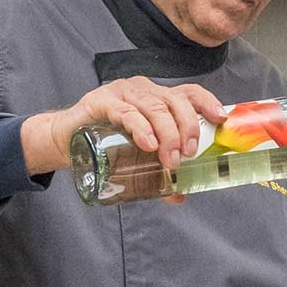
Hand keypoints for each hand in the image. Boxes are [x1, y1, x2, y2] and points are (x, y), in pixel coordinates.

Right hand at [21, 76, 225, 202]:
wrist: (65, 140)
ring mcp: (123, 92)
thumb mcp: (136, 156)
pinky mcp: (102, 101)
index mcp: (157, 98)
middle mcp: (144, 90)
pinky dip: (141, 128)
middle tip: (188, 154)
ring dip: (167, 133)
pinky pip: (126, 112)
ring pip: (154, 107)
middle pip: (175, 101)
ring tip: (170, 157)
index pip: (188, 92)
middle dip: (187, 127)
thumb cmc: (105, 143)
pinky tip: (149, 144)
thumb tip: (179, 196)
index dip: (207, 102)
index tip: (220, 119)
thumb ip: (158, 172)